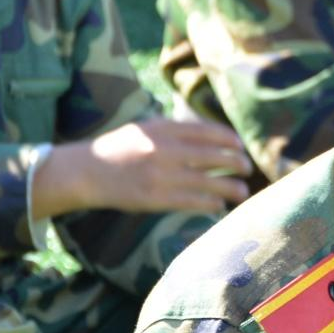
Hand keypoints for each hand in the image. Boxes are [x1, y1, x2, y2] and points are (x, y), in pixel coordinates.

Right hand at [32, 117, 253, 218]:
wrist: (86, 171)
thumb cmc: (120, 148)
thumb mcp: (147, 128)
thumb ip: (176, 129)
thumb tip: (211, 135)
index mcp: (163, 128)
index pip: (207, 132)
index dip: (229, 140)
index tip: (240, 146)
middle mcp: (165, 150)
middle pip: (214, 156)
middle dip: (236, 163)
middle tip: (247, 168)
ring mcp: (161, 175)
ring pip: (208, 182)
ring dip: (230, 187)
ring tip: (242, 192)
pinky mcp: (156, 198)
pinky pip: (192, 201)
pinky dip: (210, 203)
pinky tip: (219, 204)